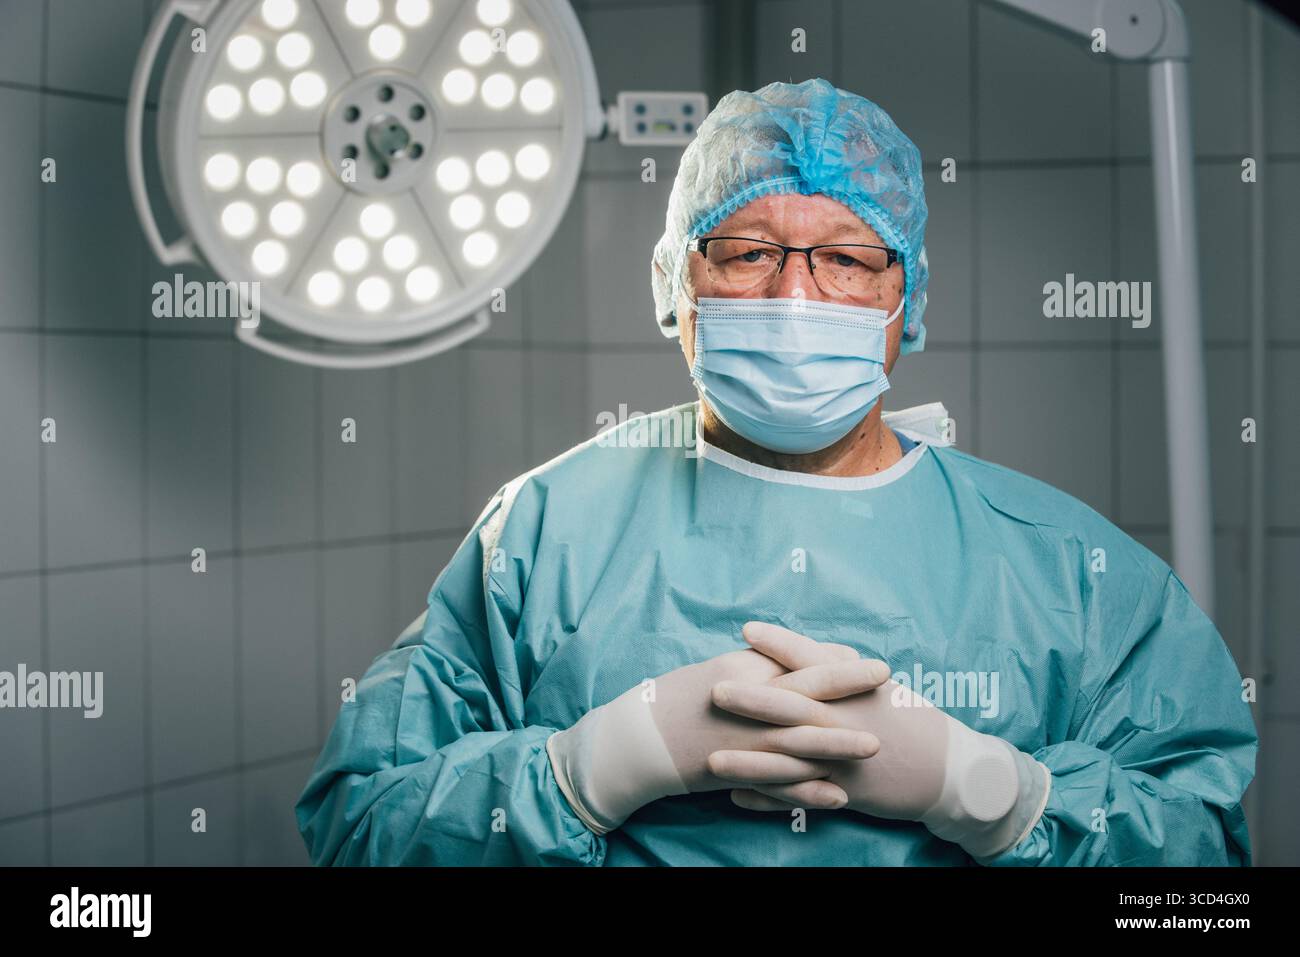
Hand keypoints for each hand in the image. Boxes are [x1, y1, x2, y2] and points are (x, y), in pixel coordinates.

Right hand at [546, 637, 882, 834]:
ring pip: (799, 748)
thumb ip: (767, 665)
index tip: (879, 665)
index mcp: (745, 675)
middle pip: (809, 707)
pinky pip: (778, 788)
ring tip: (873, 750)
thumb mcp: (724, 669)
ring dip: (838, 749)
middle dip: (852, 704)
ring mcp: (742, 745)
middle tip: (893, 700)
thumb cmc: (680, 696)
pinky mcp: (736, 775)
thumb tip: (806, 659)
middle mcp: (747, 709)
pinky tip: (837, 798)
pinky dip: (808, 792)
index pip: (802, 668)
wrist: (638, 737)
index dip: (843, 669)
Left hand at [711, 623, 1050, 858]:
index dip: (780, 644)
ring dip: (748, 762)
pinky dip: (768, 800)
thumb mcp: (884, 690)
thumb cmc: (914, 722)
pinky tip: (736, 799)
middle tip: (714, 689)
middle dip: (751, 700)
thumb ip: (847, 669)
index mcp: (856, 690)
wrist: (952, 770)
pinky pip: (800, 797)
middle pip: (793, 708)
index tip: (747, 628)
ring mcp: (844, 759)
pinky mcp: (846, 790)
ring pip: (788, 761)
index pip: (813, 661)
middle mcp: (845, 722)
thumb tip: (818, 647)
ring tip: (711, 762)